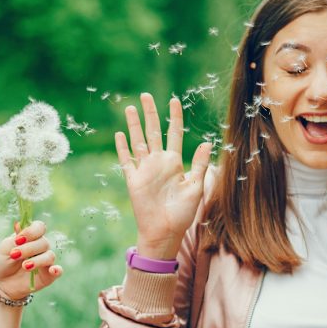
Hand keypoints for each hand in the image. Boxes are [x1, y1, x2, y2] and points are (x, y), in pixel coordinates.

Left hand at [0, 220, 61, 299]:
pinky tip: (52, 270)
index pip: (39, 227)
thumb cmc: (4, 261)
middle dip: (28, 249)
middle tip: (14, 255)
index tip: (18, 239)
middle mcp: (41, 247)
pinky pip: (58, 271)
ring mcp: (46, 261)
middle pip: (43, 242)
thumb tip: (19, 224)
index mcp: (31, 237)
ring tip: (24, 266)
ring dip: (37, 260)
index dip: (31, 232)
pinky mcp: (48, 275)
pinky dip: (57, 270)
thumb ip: (15, 238)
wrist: (2, 282)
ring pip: (50, 256)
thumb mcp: (6, 248)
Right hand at [115, 93, 211, 258]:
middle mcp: (158, 162)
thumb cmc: (183, 213)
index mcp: (174, 162)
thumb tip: (206, 141)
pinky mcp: (133, 180)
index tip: (174, 100)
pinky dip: (123, 148)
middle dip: (150, 113)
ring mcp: (144, 170)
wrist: (165, 231)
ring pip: (138, 141)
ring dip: (133, 125)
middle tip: (145, 96)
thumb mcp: (195, 187)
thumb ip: (198, 164)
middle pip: (153, 131)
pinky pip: (127, 160)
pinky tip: (120, 134)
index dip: (174, 117)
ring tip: (130, 108)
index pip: (174, 133)